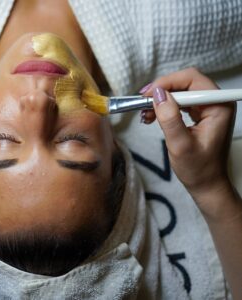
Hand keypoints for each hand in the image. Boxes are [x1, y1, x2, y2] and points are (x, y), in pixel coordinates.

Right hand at [139, 68, 236, 216]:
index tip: (146, 95)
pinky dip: (164, 106)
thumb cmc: (198, 169)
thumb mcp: (180, 145)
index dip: (167, 83)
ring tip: (145, 113)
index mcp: (219, 106)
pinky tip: (152, 115)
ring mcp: (208, 107)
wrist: (206, 184)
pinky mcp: (200, 113)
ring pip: (180, 91)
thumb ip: (169, 118)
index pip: (192, 80)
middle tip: (141, 102)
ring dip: (160, 99)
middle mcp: (216, 102)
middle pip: (185, 82)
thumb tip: (157, 93)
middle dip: (161, 90)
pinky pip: (180, 101)